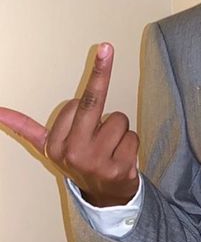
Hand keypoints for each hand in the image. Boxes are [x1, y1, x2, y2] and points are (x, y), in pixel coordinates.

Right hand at [0, 43, 138, 206]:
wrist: (105, 196)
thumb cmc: (81, 161)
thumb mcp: (50, 147)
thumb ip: (26, 128)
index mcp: (54, 145)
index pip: (77, 104)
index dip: (87, 103)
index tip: (102, 48)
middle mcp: (72, 153)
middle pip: (91, 102)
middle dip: (101, 71)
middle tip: (106, 45)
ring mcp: (96, 162)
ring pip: (119, 120)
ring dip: (120, 131)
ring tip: (110, 147)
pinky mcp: (119, 169)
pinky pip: (133, 136)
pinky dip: (132, 144)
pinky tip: (121, 158)